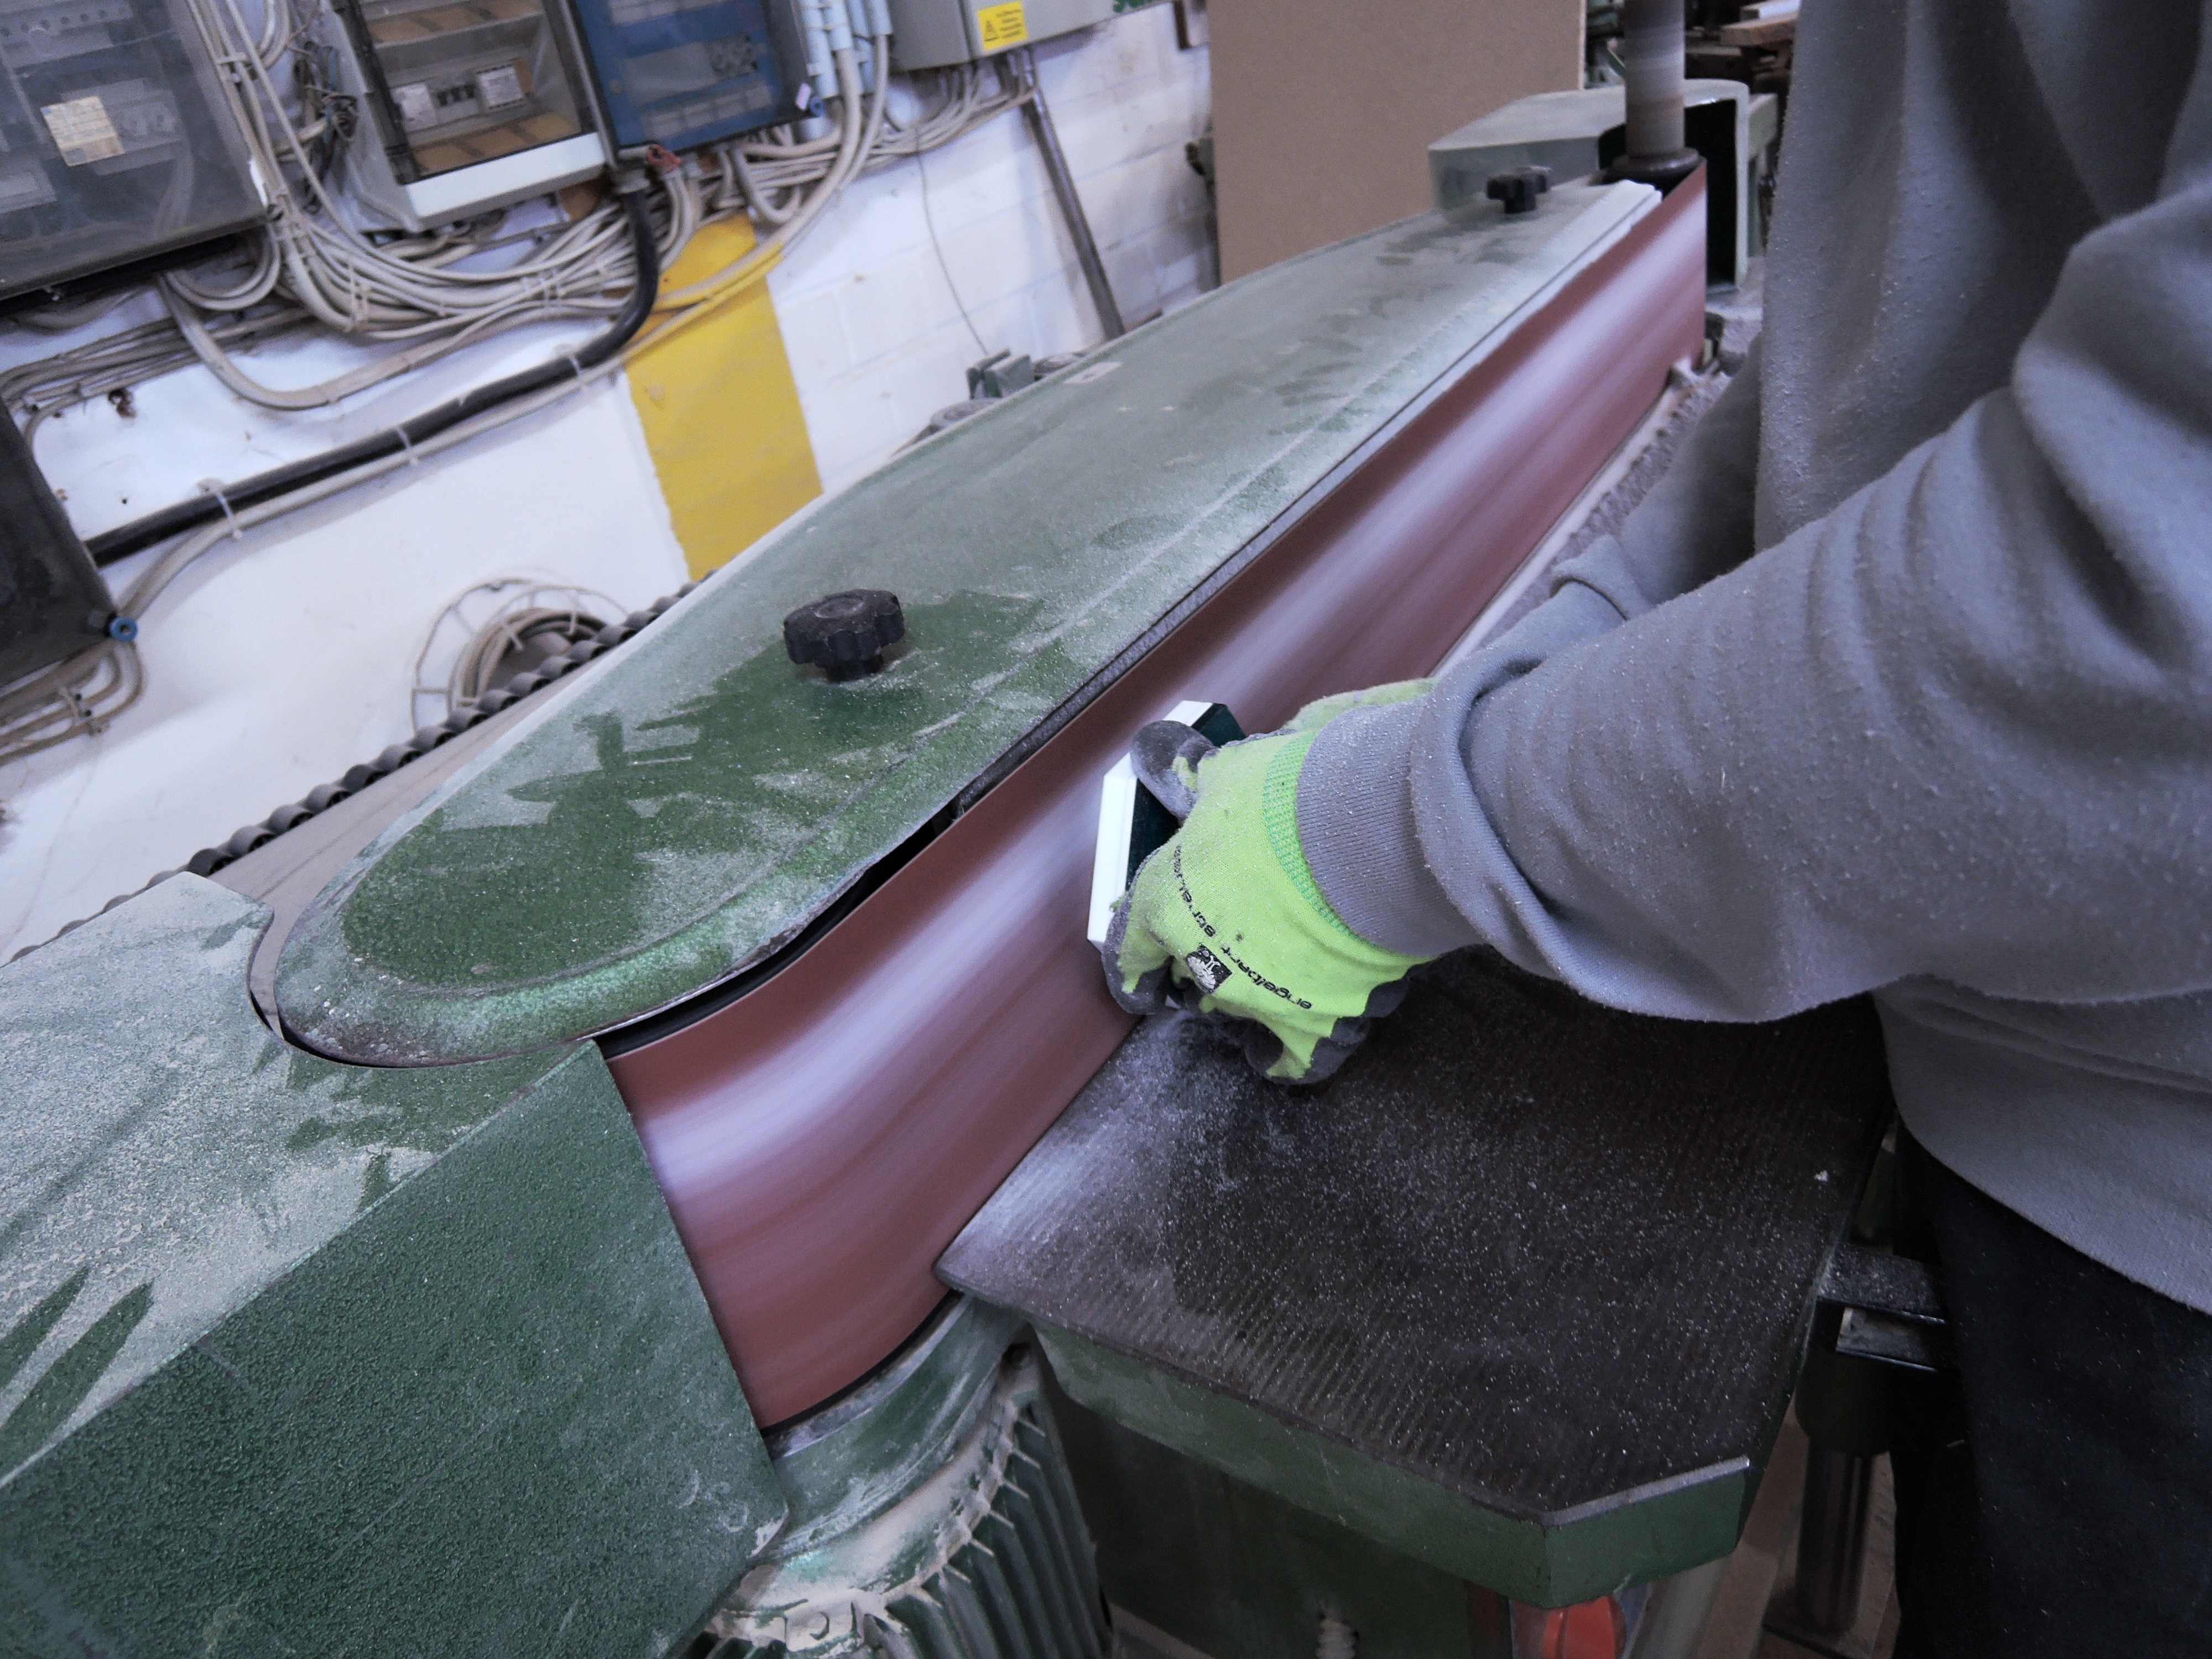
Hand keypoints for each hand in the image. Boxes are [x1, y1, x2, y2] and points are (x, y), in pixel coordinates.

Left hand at [1101, 683, 1433, 1082]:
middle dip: (1202, 964)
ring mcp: (1257, 999)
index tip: (1141, 975)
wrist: (1374, 837)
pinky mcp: (1315, 1026)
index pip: (1128, 947)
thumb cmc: (1294, 797)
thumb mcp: (1231, 774)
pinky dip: (1288, 1053)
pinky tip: (1291, 1040)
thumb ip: (1196, 780)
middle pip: (1189, 977)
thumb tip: (1168, 761)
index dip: (1133, 962)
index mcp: (1166, 904)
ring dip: (1247, 993)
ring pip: (1237, 1010)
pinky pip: (1292, 1061)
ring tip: (1274, 967)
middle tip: (1231, 938)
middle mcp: (1203, 962)